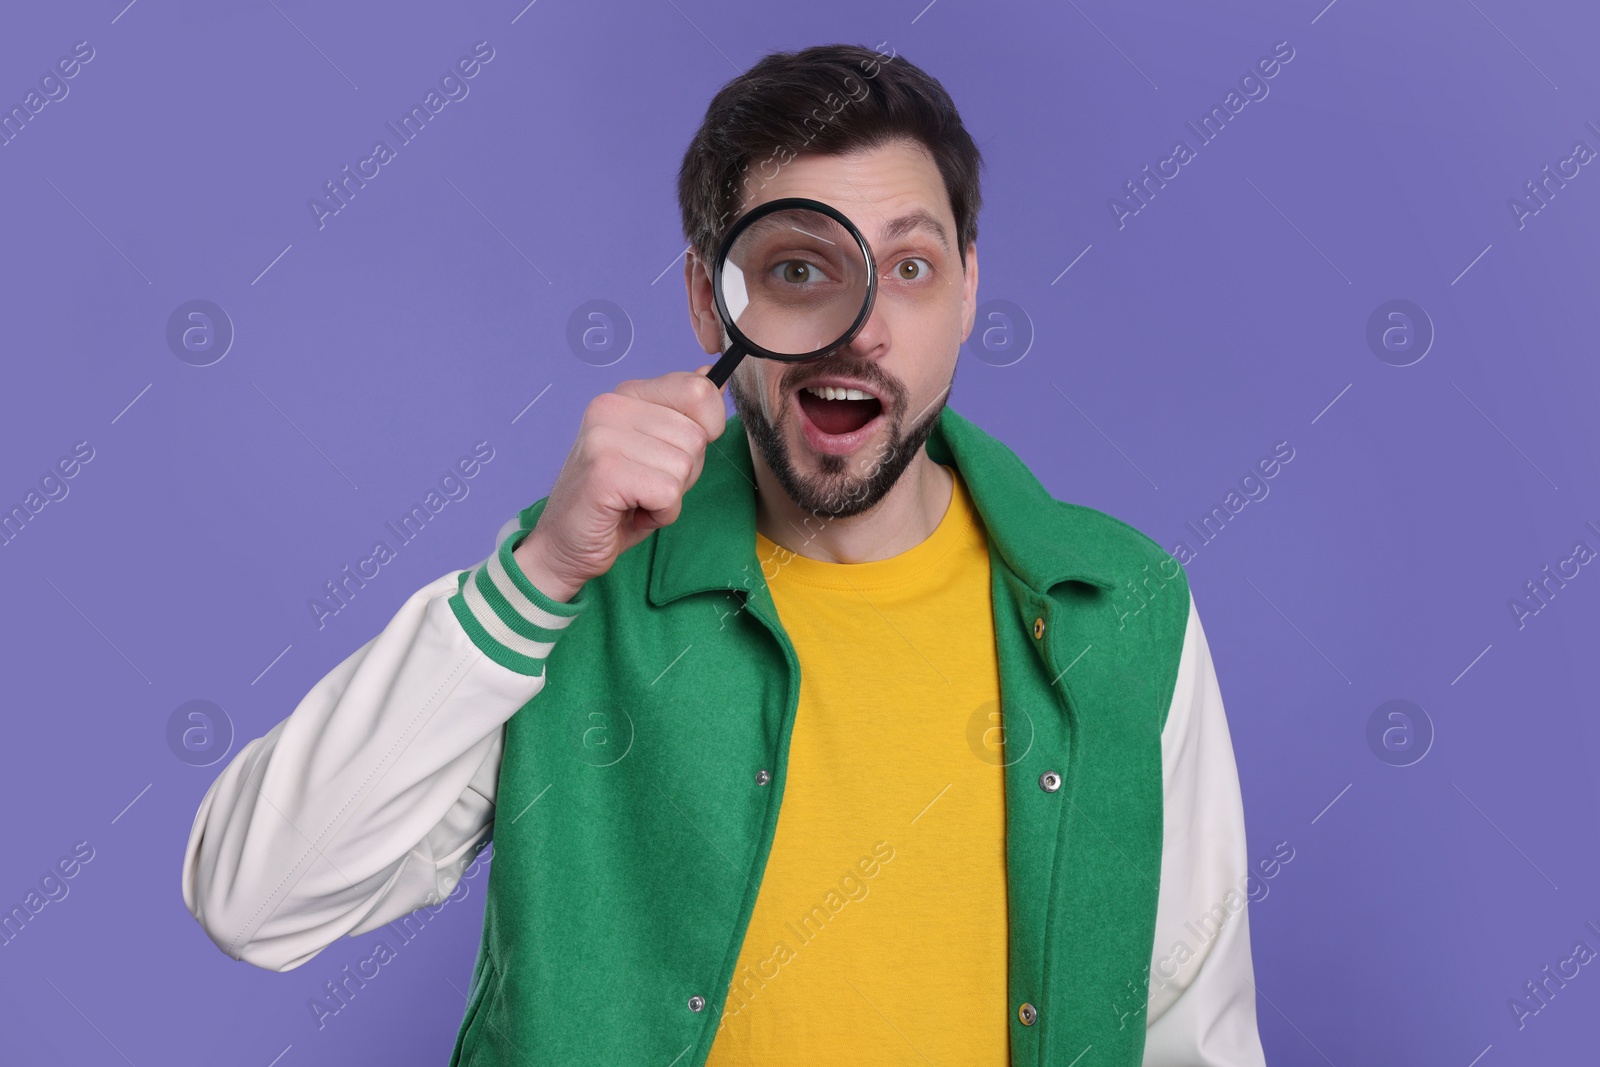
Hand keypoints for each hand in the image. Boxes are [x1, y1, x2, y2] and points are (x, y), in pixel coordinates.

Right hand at [512, 365, 725, 601]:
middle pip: (696, 437)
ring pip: (685, 466)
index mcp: (626, 395)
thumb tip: (712, 377)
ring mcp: (604, 437)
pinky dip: (661, 514)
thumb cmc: (616, 501)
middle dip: (684, 473)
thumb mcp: (657, 450)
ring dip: (671, 496)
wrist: (565, 544)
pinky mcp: (604, 472)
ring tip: (636, 499)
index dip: (706, 431)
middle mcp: (611, 406)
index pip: (699, 390)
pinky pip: (668, 493)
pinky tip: (630, 512)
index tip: (671, 455)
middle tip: (645, 486)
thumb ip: (683, 414)